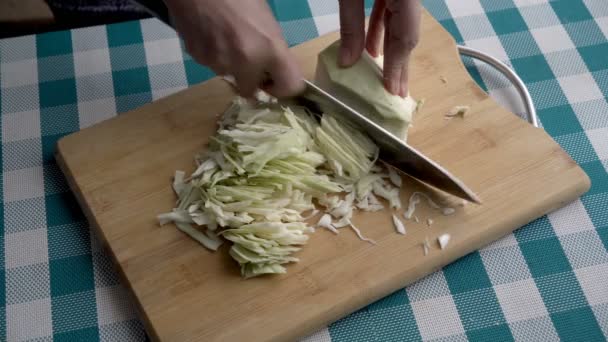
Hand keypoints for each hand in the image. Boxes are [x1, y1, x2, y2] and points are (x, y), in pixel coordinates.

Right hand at [166, 0, 303, 96]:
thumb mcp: (266, 19)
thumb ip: (271, 48)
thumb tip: (273, 66)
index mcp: (270, 48)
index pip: (289, 87)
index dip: (283, 87)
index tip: (275, 80)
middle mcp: (246, 62)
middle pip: (251, 91)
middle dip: (251, 79)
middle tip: (248, 60)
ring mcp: (220, 63)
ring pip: (229, 76)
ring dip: (230, 65)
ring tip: (226, 37)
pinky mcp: (199, 59)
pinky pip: (211, 64)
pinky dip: (213, 55)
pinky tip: (211, 33)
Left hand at [338, 0, 420, 96]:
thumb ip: (351, 24)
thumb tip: (346, 61)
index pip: (405, 37)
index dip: (398, 66)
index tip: (391, 90)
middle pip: (407, 35)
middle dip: (399, 65)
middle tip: (395, 93)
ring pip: (399, 25)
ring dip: (389, 50)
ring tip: (383, 76)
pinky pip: (389, 12)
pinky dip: (380, 31)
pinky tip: (372, 49)